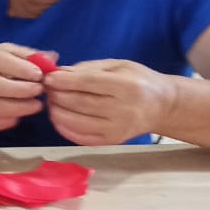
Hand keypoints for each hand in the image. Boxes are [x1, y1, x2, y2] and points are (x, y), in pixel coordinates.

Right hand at [0, 43, 48, 131]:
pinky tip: (19, 117)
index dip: (20, 68)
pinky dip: (5, 122)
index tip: (39, 75)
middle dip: (21, 90)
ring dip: (18, 108)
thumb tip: (52, 59)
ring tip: (37, 105)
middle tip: (40, 91)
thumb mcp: (1, 53)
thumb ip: (26, 55)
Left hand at [45, 59, 174, 145]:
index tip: (48, 78)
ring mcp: (117, 130)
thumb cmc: (138, 81)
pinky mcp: (111, 142)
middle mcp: (123, 110)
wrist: (162, 107)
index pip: (88, 83)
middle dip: (56, 95)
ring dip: (56, 111)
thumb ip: (88, 69)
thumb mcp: (118, 66)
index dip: (63, 81)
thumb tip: (58, 73)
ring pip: (75, 122)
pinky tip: (59, 116)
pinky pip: (78, 137)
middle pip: (79, 103)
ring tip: (52, 102)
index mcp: (128, 87)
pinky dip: (63, 127)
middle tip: (47, 89)